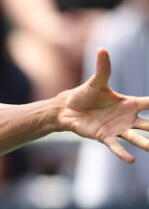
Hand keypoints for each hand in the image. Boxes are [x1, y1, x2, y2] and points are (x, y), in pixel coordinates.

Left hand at [58, 48, 148, 162]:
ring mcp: (117, 129)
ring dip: (146, 144)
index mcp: (130, 103)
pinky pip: (116, 146)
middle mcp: (127, 117)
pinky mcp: (104, 137)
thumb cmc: (85, 94)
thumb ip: (103, 68)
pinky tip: (132, 160)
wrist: (68, 109)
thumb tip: (102, 49)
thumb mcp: (96, 81)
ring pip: (136, 137)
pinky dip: (122, 153)